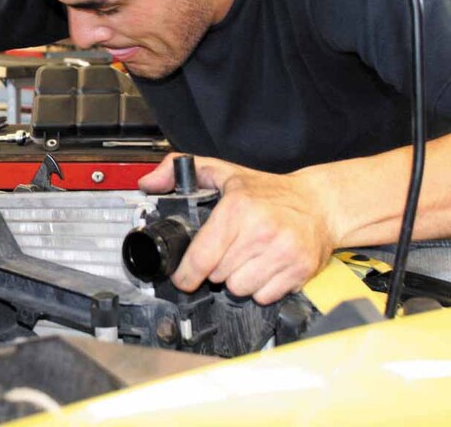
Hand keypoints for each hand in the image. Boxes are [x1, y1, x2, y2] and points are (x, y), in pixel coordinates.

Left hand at [138, 154, 339, 304]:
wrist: (319, 204)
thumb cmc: (267, 191)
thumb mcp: (220, 172)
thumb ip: (177, 172)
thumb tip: (148, 183)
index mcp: (238, 208)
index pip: (202, 257)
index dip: (186, 273)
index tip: (183, 277)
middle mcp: (261, 231)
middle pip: (218, 276)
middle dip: (215, 269)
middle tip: (226, 252)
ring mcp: (283, 253)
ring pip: (240, 289)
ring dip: (237, 280)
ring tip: (245, 259)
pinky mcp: (300, 270)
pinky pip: (264, 297)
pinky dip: (260, 288)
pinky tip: (264, 267)